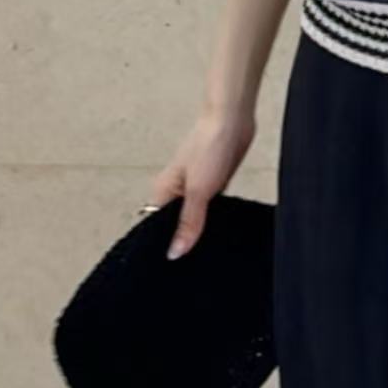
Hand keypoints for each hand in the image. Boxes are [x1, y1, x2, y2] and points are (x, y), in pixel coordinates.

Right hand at [148, 103, 256, 258]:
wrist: (232, 119)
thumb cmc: (210, 146)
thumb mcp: (198, 191)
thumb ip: (188, 222)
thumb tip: (174, 252)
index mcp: (164, 191)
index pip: (155, 226)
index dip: (162, 245)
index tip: (169, 268)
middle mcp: (177, 190)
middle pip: (175, 223)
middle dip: (182, 240)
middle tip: (191, 267)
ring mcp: (196, 185)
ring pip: (194, 216)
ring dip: (199, 229)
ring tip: (206, 254)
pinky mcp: (215, 181)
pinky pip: (211, 207)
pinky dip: (215, 217)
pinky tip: (222, 230)